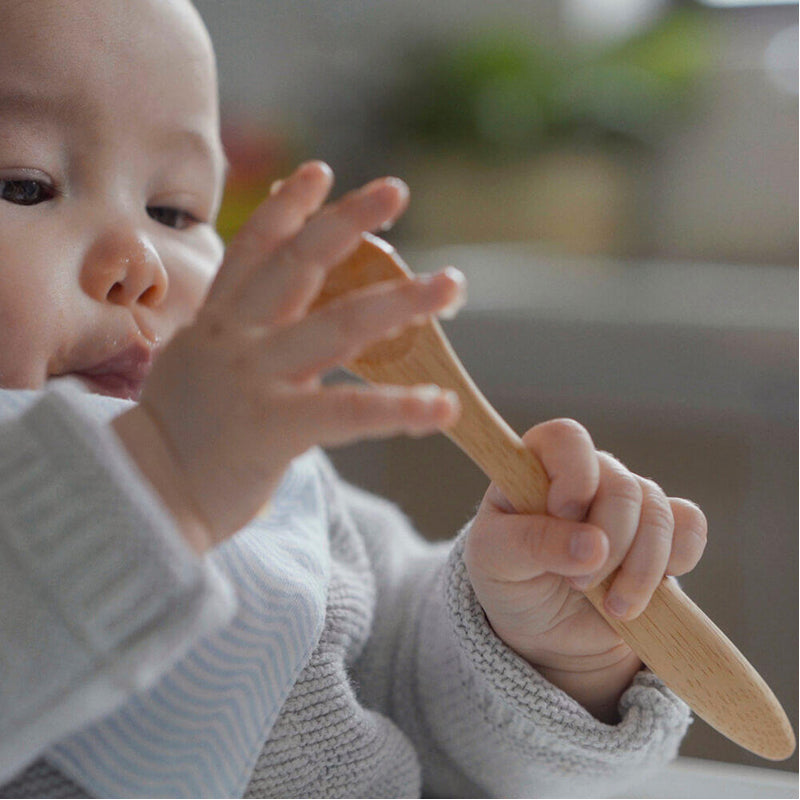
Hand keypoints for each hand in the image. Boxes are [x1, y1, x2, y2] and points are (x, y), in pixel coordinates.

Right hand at [114, 162, 463, 550]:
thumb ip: (237, 343)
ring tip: (451, 284)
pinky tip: (442, 406)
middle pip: (299, 265)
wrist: (141, 497)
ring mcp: (254, 378)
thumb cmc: (177, 440)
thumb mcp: (198, 370)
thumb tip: (282, 330)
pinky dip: (400, 409)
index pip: (253, 249)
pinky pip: (349, 412)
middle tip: (395, 190)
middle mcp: (235, 338)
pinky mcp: (273, 427)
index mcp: (216, 323)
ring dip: (401, 300)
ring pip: (339, 326)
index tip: (320, 172)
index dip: (287, 207)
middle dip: (348, 222)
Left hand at [464, 418, 706, 720]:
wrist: (543, 630)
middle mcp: (585, 473)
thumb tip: (593, 545)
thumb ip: (533, 543)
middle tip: (579, 585)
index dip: (573, 473)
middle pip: (621, 485)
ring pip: (657, 511)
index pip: (566, 437)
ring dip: (641, 567)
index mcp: (535, 466)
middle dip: (609, 543)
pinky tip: (645, 592)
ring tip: (613, 606)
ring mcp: (626, 501)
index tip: (564, 515)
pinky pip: (690, 527)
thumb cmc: (508, 579)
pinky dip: (676, 561)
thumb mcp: (497, 560)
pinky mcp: (663, 532)